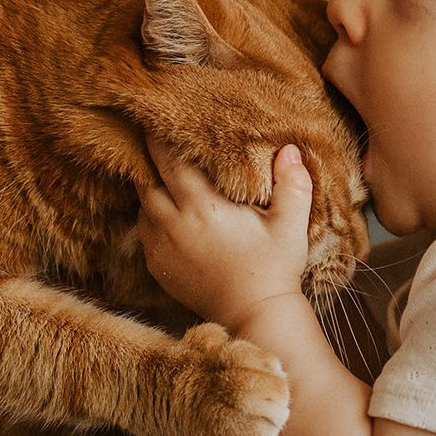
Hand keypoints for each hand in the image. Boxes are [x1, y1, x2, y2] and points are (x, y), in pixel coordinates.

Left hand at [137, 140, 312, 329]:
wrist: (255, 316)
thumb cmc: (275, 268)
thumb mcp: (290, 225)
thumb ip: (292, 184)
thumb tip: (290, 150)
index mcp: (203, 207)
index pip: (169, 161)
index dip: (159, 138)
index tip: (155, 119)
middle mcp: (174, 224)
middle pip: (146, 180)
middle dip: (149, 160)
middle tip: (152, 140)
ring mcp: (161, 248)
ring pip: (143, 206)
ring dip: (151, 190)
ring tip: (162, 176)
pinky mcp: (158, 268)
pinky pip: (145, 232)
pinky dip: (152, 218)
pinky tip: (170, 213)